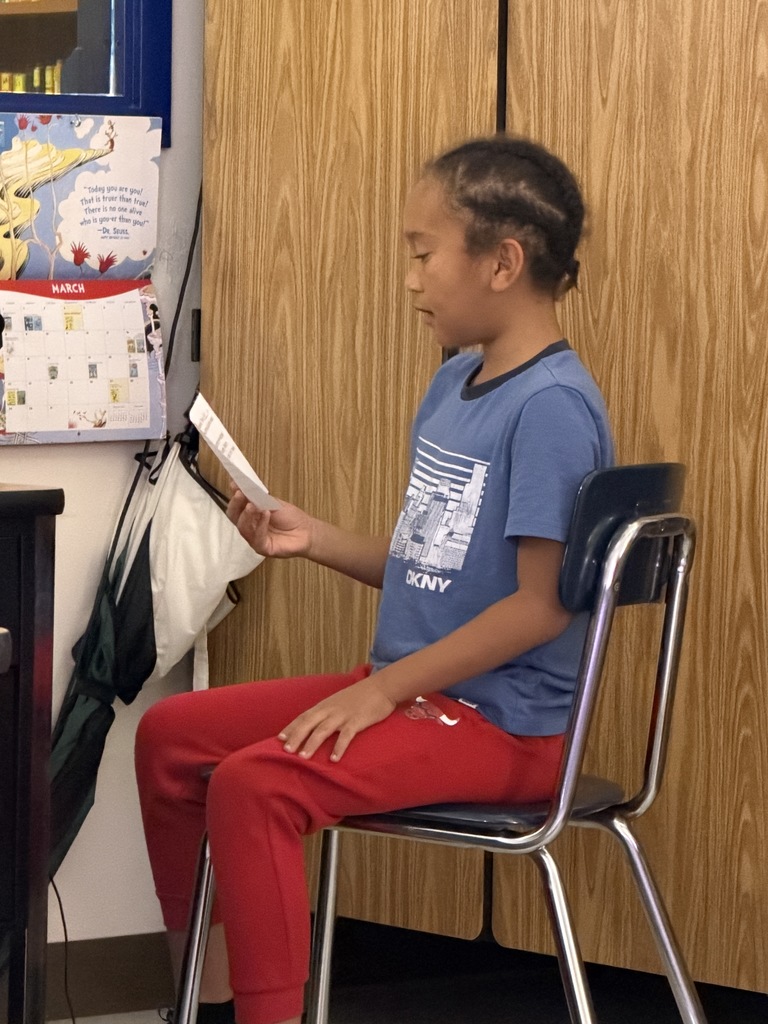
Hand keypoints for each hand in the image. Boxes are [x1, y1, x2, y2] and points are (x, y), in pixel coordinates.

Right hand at [227, 486, 312, 557]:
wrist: (307, 531)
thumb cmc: (290, 517)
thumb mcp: (273, 502)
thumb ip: (258, 496)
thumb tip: (244, 485)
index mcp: (250, 515)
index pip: (236, 506)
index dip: (234, 496)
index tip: (235, 484)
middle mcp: (249, 527)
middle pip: (234, 518)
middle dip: (236, 505)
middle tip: (240, 494)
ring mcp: (255, 538)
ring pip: (243, 528)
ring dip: (247, 515)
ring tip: (252, 505)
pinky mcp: (263, 548)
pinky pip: (257, 538)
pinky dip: (260, 525)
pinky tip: (265, 514)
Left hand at [278, 679, 396, 761]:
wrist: (382, 687)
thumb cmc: (360, 696)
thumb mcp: (339, 701)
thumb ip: (328, 712)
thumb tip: (316, 725)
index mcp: (325, 705)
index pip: (303, 716)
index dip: (291, 727)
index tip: (279, 739)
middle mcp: (330, 709)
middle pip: (309, 723)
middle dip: (296, 737)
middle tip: (286, 751)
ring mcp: (343, 715)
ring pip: (323, 729)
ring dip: (312, 743)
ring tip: (303, 757)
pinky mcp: (357, 720)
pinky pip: (346, 735)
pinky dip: (339, 747)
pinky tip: (334, 759)